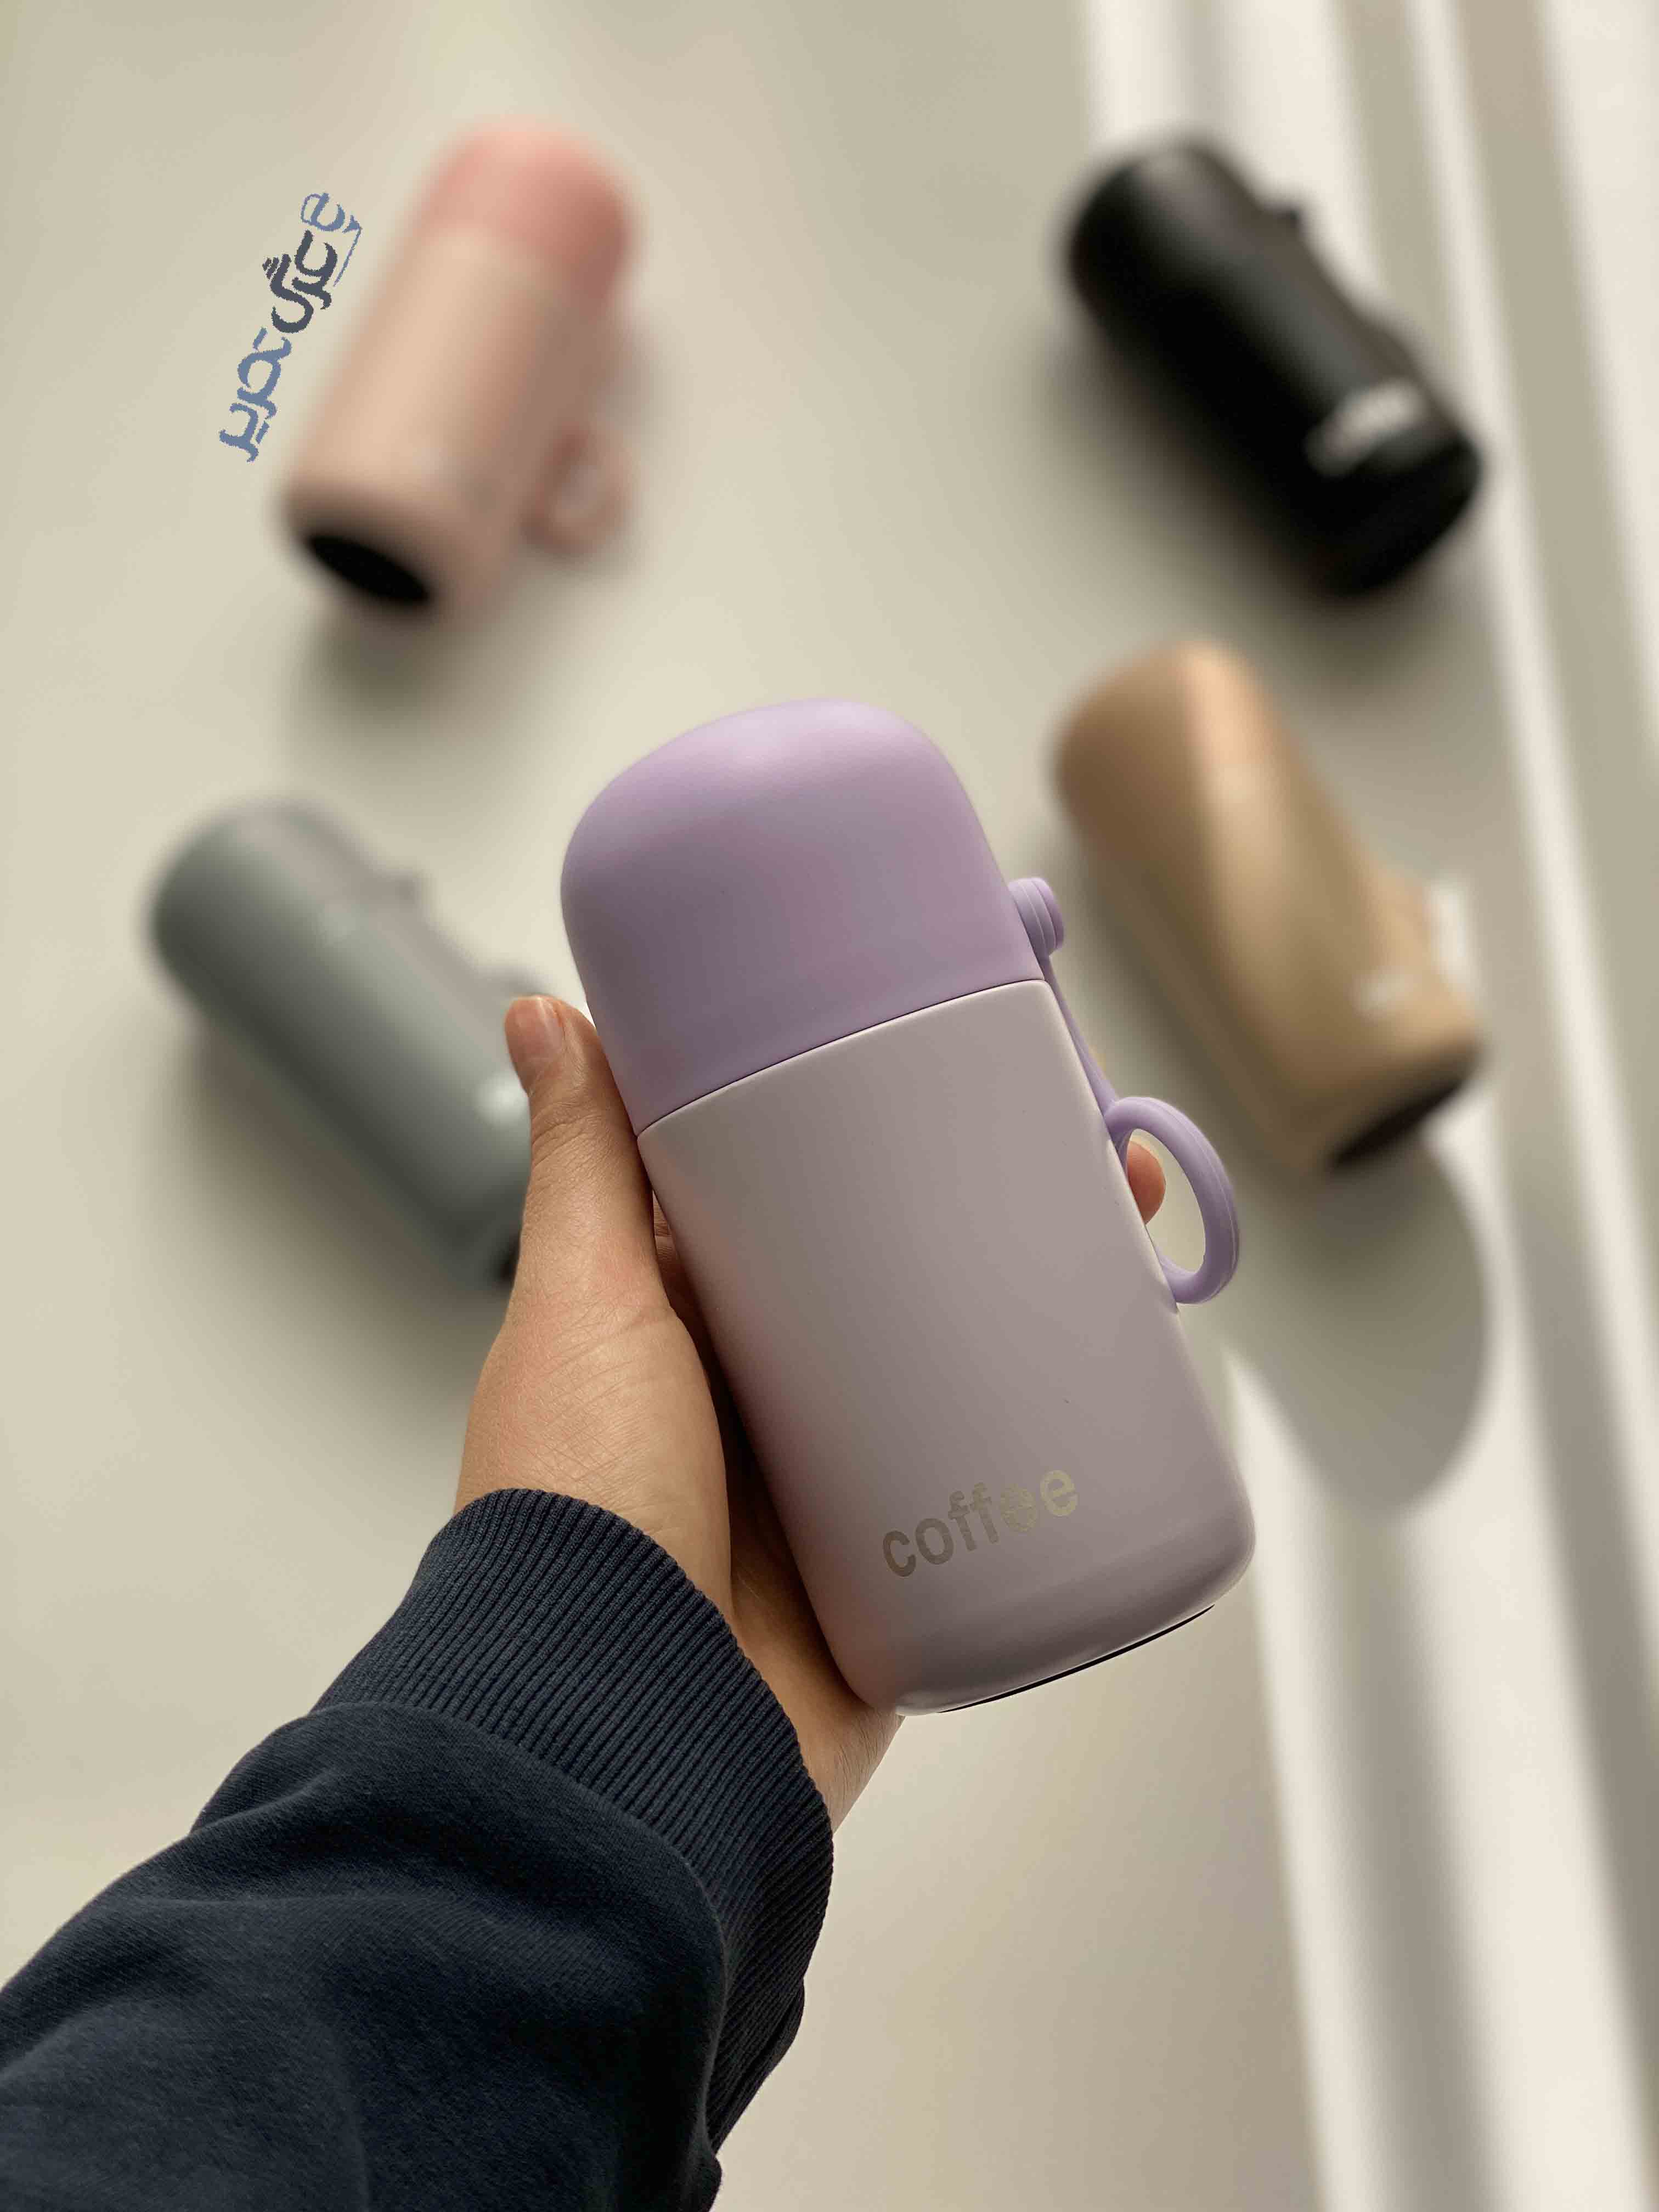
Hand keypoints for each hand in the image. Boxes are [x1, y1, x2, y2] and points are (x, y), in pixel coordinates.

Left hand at [458, 997, 1166, 1827]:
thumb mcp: (585, 1304)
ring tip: (1123, 1224)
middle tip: (1078, 1133)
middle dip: (979, 1205)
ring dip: (1035, 1305)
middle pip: (889, 1276)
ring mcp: (836, 1487)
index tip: (943, 1050)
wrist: (624, 1728)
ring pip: (952, 1371)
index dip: (863, 1123)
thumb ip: (582, 1166)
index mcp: (688, 1327)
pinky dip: (1051, 1435)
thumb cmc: (574, 1508)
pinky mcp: (902, 1572)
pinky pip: (990, 1487)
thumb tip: (539, 1012)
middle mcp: (761, 1399)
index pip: (788, 1194)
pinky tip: (1120, 1370)